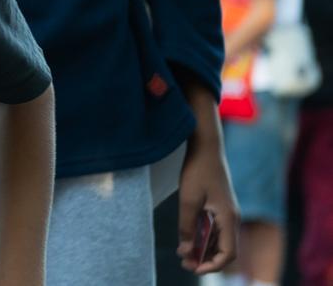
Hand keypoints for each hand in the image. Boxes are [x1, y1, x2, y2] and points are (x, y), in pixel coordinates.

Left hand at [175, 121, 239, 272]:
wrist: (206, 146)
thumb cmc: (197, 170)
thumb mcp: (188, 200)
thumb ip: (187, 227)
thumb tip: (186, 251)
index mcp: (229, 218)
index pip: (229, 253)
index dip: (212, 265)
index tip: (194, 268)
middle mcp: (231, 217)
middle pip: (224, 249)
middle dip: (206, 259)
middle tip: (184, 263)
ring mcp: (226, 212)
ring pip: (219, 240)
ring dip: (203, 249)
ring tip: (183, 254)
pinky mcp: (220, 206)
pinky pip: (215, 229)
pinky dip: (204, 237)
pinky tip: (188, 239)